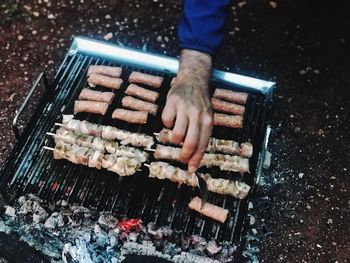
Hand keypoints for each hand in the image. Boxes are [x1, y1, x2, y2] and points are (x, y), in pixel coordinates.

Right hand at [162, 49, 212, 172]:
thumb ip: (201, 134)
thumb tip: (194, 157)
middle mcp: (197, 115)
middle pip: (190, 142)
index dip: (196, 159)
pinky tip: (172, 116)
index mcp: (208, 120)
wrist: (193, 79)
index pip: (203, 144)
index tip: (191, 169)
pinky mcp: (172, 102)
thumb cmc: (200, 103)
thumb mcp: (206, 116)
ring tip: (177, 132)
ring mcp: (184, 108)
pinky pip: (166, 121)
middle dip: (184, 155)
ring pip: (176, 134)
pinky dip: (168, 123)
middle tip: (181, 159)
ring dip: (174, 138)